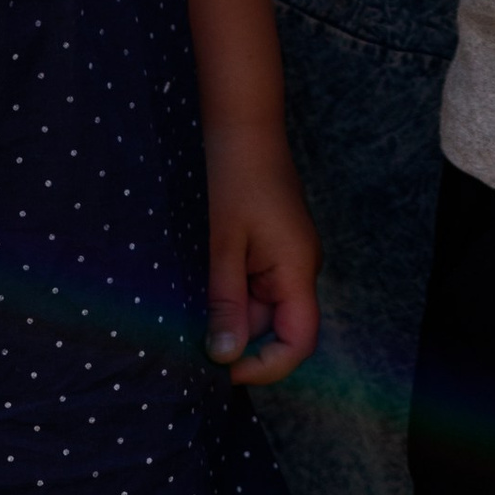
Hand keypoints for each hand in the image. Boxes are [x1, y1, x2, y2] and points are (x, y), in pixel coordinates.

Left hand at [203, 121, 320, 389]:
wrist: (243, 126)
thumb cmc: (234, 178)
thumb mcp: (222, 245)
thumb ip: (226, 303)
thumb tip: (224, 358)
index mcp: (297, 269)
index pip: (299, 343)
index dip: (265, 367)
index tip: (223, 368)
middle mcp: (300, 268)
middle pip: (277, 327)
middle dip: (237, 334)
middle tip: (193, 329)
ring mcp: (289, 257)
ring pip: (262, 307)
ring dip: (230, 310)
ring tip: (196, 290)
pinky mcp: (275, 247)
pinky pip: (257, 285)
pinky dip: (231, 289)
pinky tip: (207, 274)